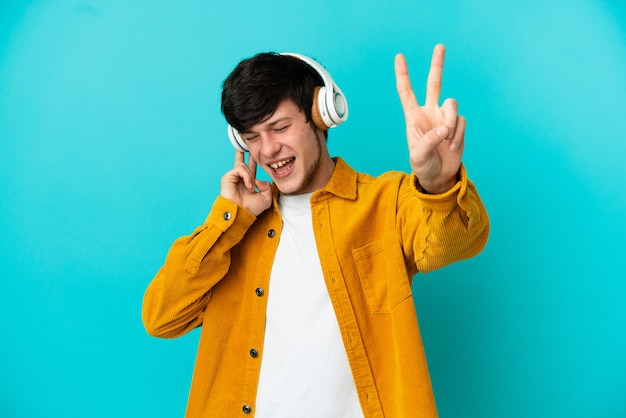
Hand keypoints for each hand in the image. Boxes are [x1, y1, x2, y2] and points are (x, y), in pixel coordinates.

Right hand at [220, 151, 271, 215]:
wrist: (241, 214)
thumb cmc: (251, 209)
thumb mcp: (266, 198)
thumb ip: (267, 186)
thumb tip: (259, 179)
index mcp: (248, 182)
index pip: (251, 167)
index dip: (253, 159)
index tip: (257, 152)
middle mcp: (239, 178)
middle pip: (242, 160)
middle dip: (245, 151)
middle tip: (246, 142)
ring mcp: (233, 177)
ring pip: (244, 166)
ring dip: (251, 177)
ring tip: (251, 188)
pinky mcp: (227, 177)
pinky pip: (240, 169)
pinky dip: (246, 177)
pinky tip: (248, 186)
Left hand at [395, 44, 464, 193]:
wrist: (438, 176)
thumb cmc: (423, 165)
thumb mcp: (418, 156)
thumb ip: (428, 141)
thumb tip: (443, 128)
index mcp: (413, 117)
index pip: (406, 92)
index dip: (403, 74)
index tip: (400, 56)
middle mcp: (429, 112)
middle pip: (434, 83)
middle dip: (437, 64)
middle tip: (440, 46)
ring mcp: (444, 117)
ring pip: (452, 104)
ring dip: (450, 122)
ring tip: (446, 140)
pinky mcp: (457, 125)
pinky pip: (460, 121)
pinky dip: (457, 135)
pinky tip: (451, 147)